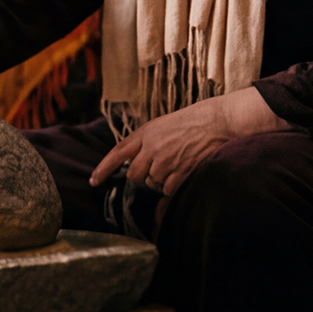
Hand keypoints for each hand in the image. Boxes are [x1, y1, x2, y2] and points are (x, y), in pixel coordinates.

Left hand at [91, 87, 288, 193]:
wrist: (218, 121)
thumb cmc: (194, 121)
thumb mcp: (163, 125)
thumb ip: (147, 142)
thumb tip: (137, 163)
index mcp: (145, 133)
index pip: (118, 153)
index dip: (103, 168)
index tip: (94, 181)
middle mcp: (151, 148)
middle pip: (134, 176)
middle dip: (142, 178)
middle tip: (157, 170)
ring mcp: (165, 161)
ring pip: (152, 184)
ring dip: (161, 181)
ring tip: (177, 164)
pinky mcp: (178, 172)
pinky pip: (168, 190)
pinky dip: (174, 186)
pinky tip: (185, 171)